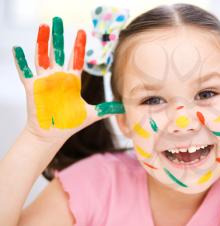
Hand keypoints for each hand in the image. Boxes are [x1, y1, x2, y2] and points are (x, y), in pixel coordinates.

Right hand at [13, 17, 124, 140]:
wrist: (53, 134)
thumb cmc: (70, 123)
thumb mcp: (93, 114)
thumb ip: (108, 109)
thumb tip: (125, 108)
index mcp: (71, 80)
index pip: (76, 58)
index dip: (78, 45)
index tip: (82, 31)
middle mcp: (58, 77)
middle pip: (57, 52)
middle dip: (58, 36)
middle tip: (58, 20)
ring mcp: (44, 81)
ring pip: (42, 57)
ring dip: (42, 42)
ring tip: (43, 26)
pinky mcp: (33, 87)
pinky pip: (25, 72)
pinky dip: (20, 61)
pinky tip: (17, 49)